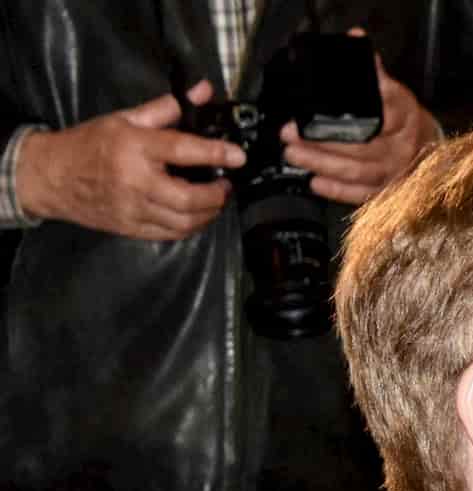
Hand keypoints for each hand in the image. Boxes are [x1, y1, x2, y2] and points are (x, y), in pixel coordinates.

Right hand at [16, 83, 240, 240]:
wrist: (51, 175)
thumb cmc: (89, 143)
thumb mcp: (124, 118)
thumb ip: (165, 108)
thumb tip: (202, 92)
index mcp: (134, 147)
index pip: (182, 149)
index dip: (216, 153)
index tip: (238, 156)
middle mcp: (135, 181)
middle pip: (189, 198)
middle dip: (216, 195)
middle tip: (225, 185)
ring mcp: (133, 208)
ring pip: (184, 222)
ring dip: (208, 213)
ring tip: (214, 200)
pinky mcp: (131, 228)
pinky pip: (171, 234)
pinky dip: (190, 226)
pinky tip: (195, 215)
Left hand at [281, 36, 438, 204]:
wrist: (426, 148)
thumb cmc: (402, 118)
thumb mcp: (390, 90)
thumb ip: (371, 70)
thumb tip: (355, 39)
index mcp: (404, 115)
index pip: (381, 114)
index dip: (351, 114)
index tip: (317, 110)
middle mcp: (403, 145)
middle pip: (363, 147)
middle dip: (322, 142)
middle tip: (291, 135)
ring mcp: (396, 171)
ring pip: (359, 172)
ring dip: (323, 165)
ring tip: (295, 155)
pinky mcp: (388, 191)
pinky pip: (362, 194)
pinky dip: (338, 190)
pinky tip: (315, 182)